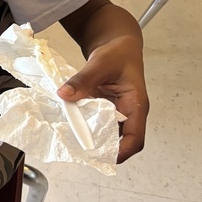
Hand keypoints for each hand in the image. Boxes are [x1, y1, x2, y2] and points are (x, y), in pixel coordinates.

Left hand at [56, 35, 147, 162]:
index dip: (122, 151)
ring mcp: (118, 113)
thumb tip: (65, 94)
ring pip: (108, 134)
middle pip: (121, 141)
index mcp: (136, 104)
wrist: (118, 45)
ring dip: (93, 138)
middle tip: (82, 152)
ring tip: (74, 141)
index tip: (103, 156)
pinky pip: (98, 123)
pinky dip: (86, 126)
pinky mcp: (106, 110)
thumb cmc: (118, 53)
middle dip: (103, 148)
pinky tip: (73, 125)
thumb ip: (83, 79)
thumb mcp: (100, 62)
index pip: (136, 137)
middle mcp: (129, 112)